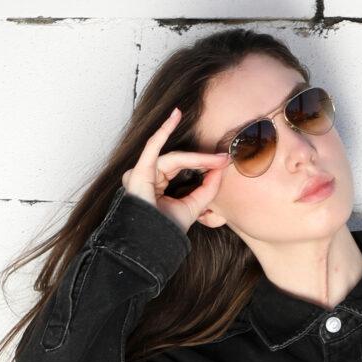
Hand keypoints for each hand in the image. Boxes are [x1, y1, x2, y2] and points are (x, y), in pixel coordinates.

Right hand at [122, 106, 229, 234]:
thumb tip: (220, 167)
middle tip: (223, 158)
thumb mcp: (194, 206)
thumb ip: (207, 187)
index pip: (183, 167)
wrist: (153, 244)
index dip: (203, 164)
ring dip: (196, 158)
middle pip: (179, 160)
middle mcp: (148, 176)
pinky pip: (153, 146)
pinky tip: (175, 117)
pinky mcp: (138, 171)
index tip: (223, 161)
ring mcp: (141, 173)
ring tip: (215, 158)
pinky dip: (164, 130)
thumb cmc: (167, 230)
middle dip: (202, 159)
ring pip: (173, 158)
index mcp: (158, 184)